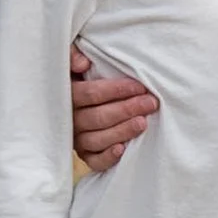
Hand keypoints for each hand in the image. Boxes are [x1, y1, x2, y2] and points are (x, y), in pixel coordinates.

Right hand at [69, 43, 158, 174]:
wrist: (75, 99)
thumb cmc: (81, 76)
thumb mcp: (72, 61)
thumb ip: (73, 56)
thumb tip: (83, 64)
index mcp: (67, 95)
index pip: (91, 94)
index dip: (116, 90)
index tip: (139, 87)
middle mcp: (69, 119)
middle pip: (98, 117)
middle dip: (127, 109)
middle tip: (150, 103)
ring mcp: (76, 139)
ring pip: (98, 139)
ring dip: (122, 131)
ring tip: (143, 123)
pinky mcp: (84, 154)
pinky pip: (94, 160)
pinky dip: (107, 157)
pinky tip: (122, 149)